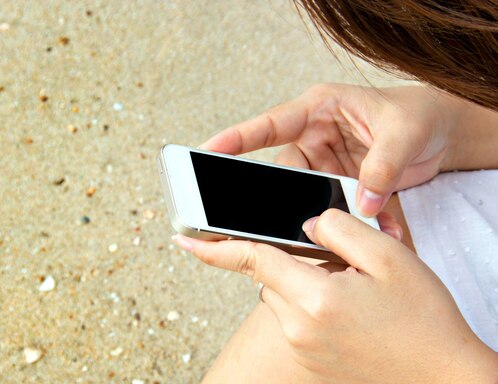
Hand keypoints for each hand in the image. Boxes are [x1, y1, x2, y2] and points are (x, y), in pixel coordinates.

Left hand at [173, 210, 497, 382]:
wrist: (442, 376)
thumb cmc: (422, 319)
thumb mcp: (389, 257)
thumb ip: (340, 228)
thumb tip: (307, 221)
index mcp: (315, 298)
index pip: (252, 259)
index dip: (213, 246)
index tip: (181, 238)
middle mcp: (299, 327)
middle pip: (269, 276)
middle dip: (290, 261)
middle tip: (337, 265)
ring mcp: (302, 348)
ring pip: (281, 296)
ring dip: (302, 284)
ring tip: (349, 292)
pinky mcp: (308, 361)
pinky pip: (294, 318)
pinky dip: (310, 305)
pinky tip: (346, 312)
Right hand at [201, 84, 463, 216]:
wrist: (441, 132)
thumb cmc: (418, 115)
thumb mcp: (403, 133)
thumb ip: (381, 167)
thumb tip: (363, 204)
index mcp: (319, 110)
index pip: (270, 125)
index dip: (237, 138)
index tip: (208, 151)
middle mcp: (314, 137)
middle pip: (284, 173)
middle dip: (288, 199)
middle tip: (283, 221)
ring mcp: (325, 164)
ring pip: (306, 197)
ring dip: (328, 217)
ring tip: (358, 225)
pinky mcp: (338, 185)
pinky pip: (334, 209)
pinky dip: (354, 223)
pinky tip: (382, 226)